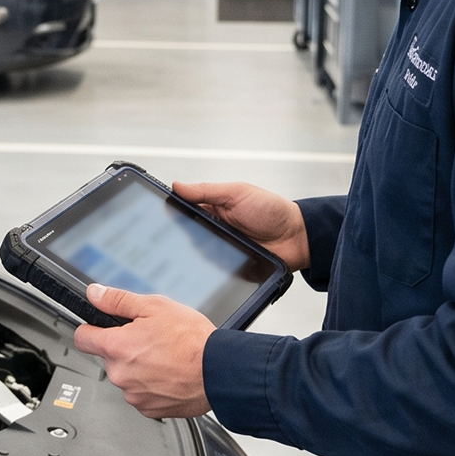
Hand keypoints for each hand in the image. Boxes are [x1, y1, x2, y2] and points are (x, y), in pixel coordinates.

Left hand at [72, 284, 215, 419]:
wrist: (219, 372)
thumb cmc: (193, 341)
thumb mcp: (155, 307)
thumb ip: (118, 300)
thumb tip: (95, 294)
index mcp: (117, 347)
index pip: (82, 338)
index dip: (91, 329)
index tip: (98, 328)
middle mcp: (120, 374)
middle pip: (109, 357)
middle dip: (124, 348)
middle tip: (150, 340)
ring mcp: (133, 394)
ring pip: (126, 376)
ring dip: (139, 368)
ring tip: (165, 358)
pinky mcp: (148, 409)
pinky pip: (141, 394)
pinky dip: (151, 385)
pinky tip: (169, 374)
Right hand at [174, 181, 309, 271]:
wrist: (296, 238)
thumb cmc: (272, 211)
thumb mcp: (237, 193)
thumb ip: (207, 190)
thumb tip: (177, 186)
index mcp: (213, 208)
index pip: (184, 210)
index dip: (171, 212)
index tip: (158, 215)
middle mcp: (214, 228)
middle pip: (187, 235)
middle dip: (180, 237)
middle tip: (176, 237)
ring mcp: (220, 248)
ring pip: (196, 254)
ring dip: (195, 254)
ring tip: (197, 251)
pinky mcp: (228, 267)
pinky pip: (211, 270)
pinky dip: (208, 269)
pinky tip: (206, 268)